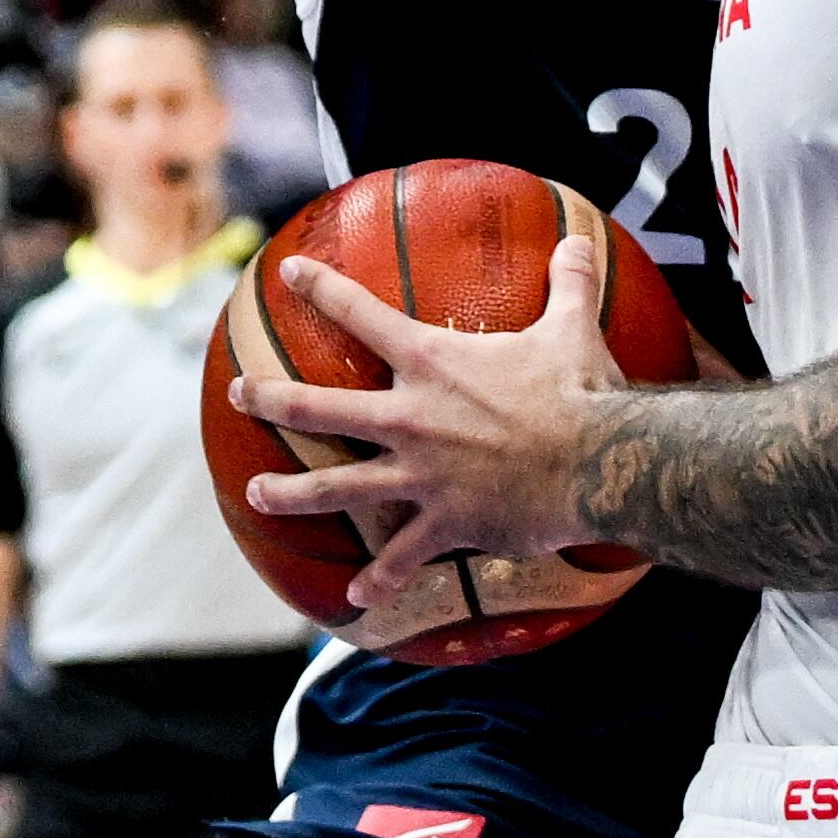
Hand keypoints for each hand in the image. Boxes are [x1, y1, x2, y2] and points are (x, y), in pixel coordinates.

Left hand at [232, 239, 622, 600]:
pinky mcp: (444, 522)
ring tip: (255, 494)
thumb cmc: (581, 390)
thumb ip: (568, 282)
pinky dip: (378, 580)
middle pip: (319, 406)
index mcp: (434, 362)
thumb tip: (576, 240)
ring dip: (290, 492)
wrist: (599, 461)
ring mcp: (420, 474)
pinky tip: (357, 598)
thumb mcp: (572, 326)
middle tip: (239, 392)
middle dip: (270, 398)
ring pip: (335, 485)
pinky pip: (400, 557)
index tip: (287, 273)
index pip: (363, 314)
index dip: (321, 289)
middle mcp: (411, 417)